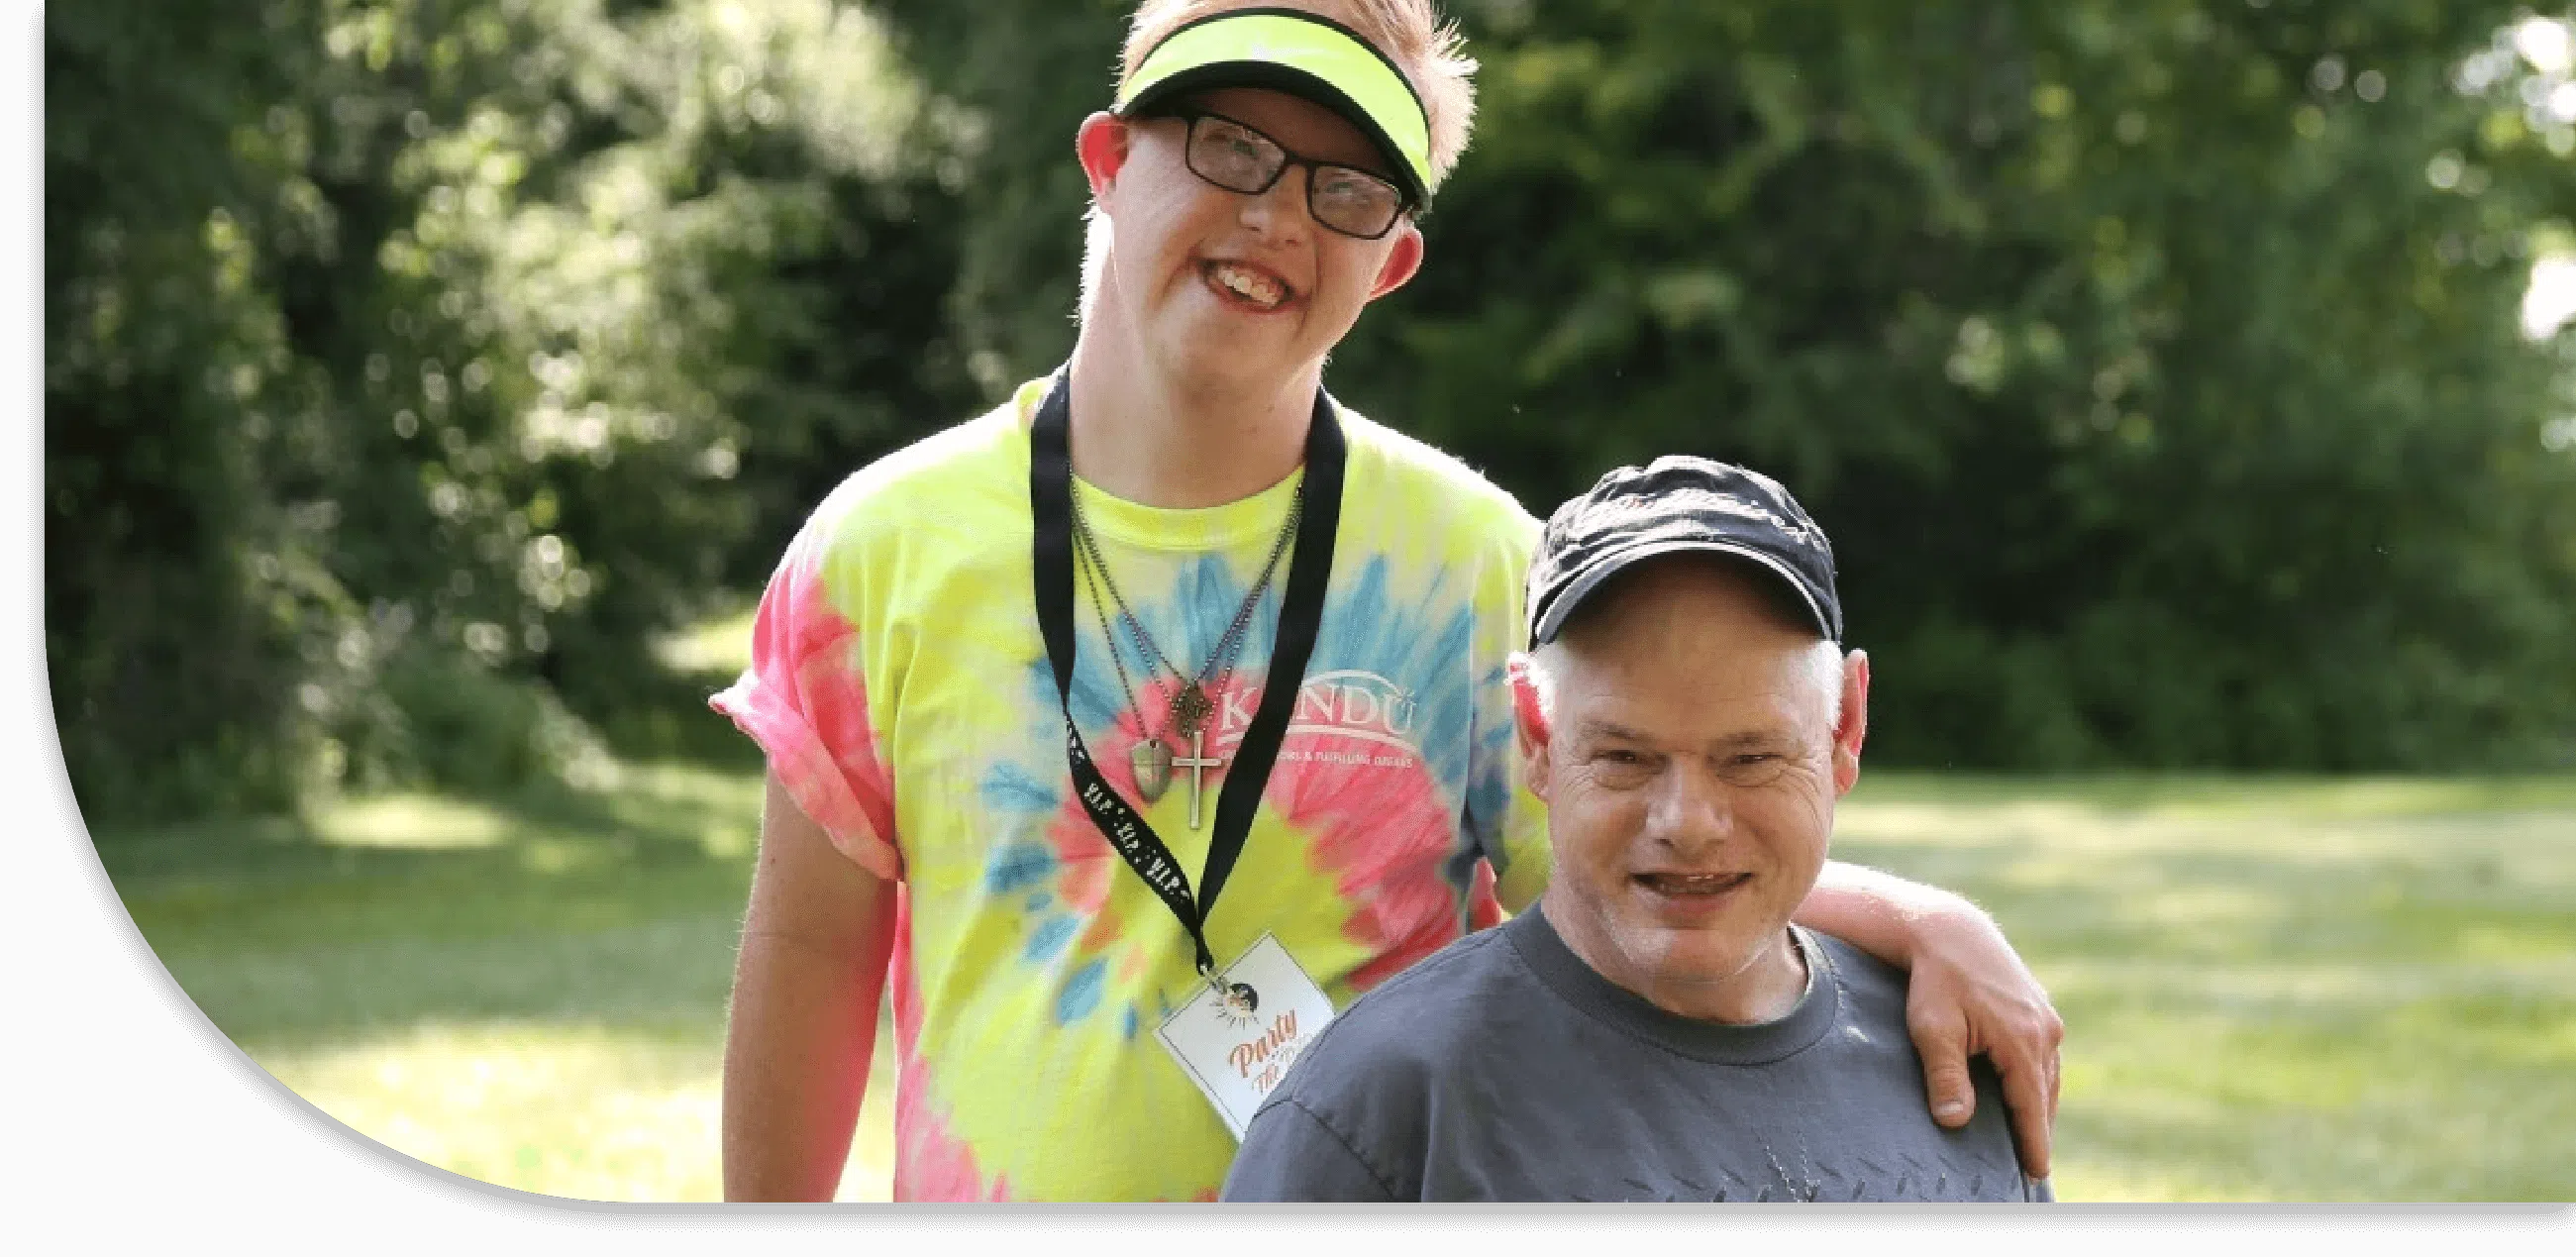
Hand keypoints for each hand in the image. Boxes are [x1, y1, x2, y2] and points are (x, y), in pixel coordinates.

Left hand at [1901, 899, 2062, 1178]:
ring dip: (2040, 1104)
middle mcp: (2044, 1031)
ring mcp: (2045, 1017)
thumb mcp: (1932, 1029)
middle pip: (2044, 1094)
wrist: (1949, 930)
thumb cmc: (1936, 981)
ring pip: (2047, 1075)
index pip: (2030, 1106)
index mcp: (2022, 1041)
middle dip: (2039, 1129)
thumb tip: (1955, 1122)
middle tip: (2033, 1164)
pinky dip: (2038, 1078)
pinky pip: (2044, 1055)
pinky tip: (2027, 1091)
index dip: (2033, 1141)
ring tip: (2033, 1136)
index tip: (2037, 1172)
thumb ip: (1945, 1076)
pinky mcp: (2038, 1008)